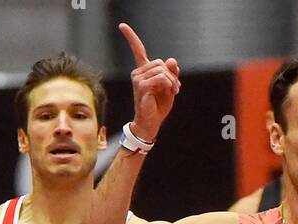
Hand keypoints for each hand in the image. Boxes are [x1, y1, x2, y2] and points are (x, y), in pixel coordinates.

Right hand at [119, 23, 180, 140]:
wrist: (150, 124)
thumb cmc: (158, 106)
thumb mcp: (169, 88)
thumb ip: (171, 74)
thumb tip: (172, 60)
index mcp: (143, 71)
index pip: (137, 50)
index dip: (131, 37)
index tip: (122, 26)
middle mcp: (138, 73)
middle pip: (161, 62)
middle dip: (172, 75)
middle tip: (175, 88)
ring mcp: (138, 79)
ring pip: (163, 70)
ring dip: (172, 81)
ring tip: (173, 91)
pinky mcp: (142, 86)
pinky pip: (162, 78)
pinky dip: (170, 85)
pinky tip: (170, 93)